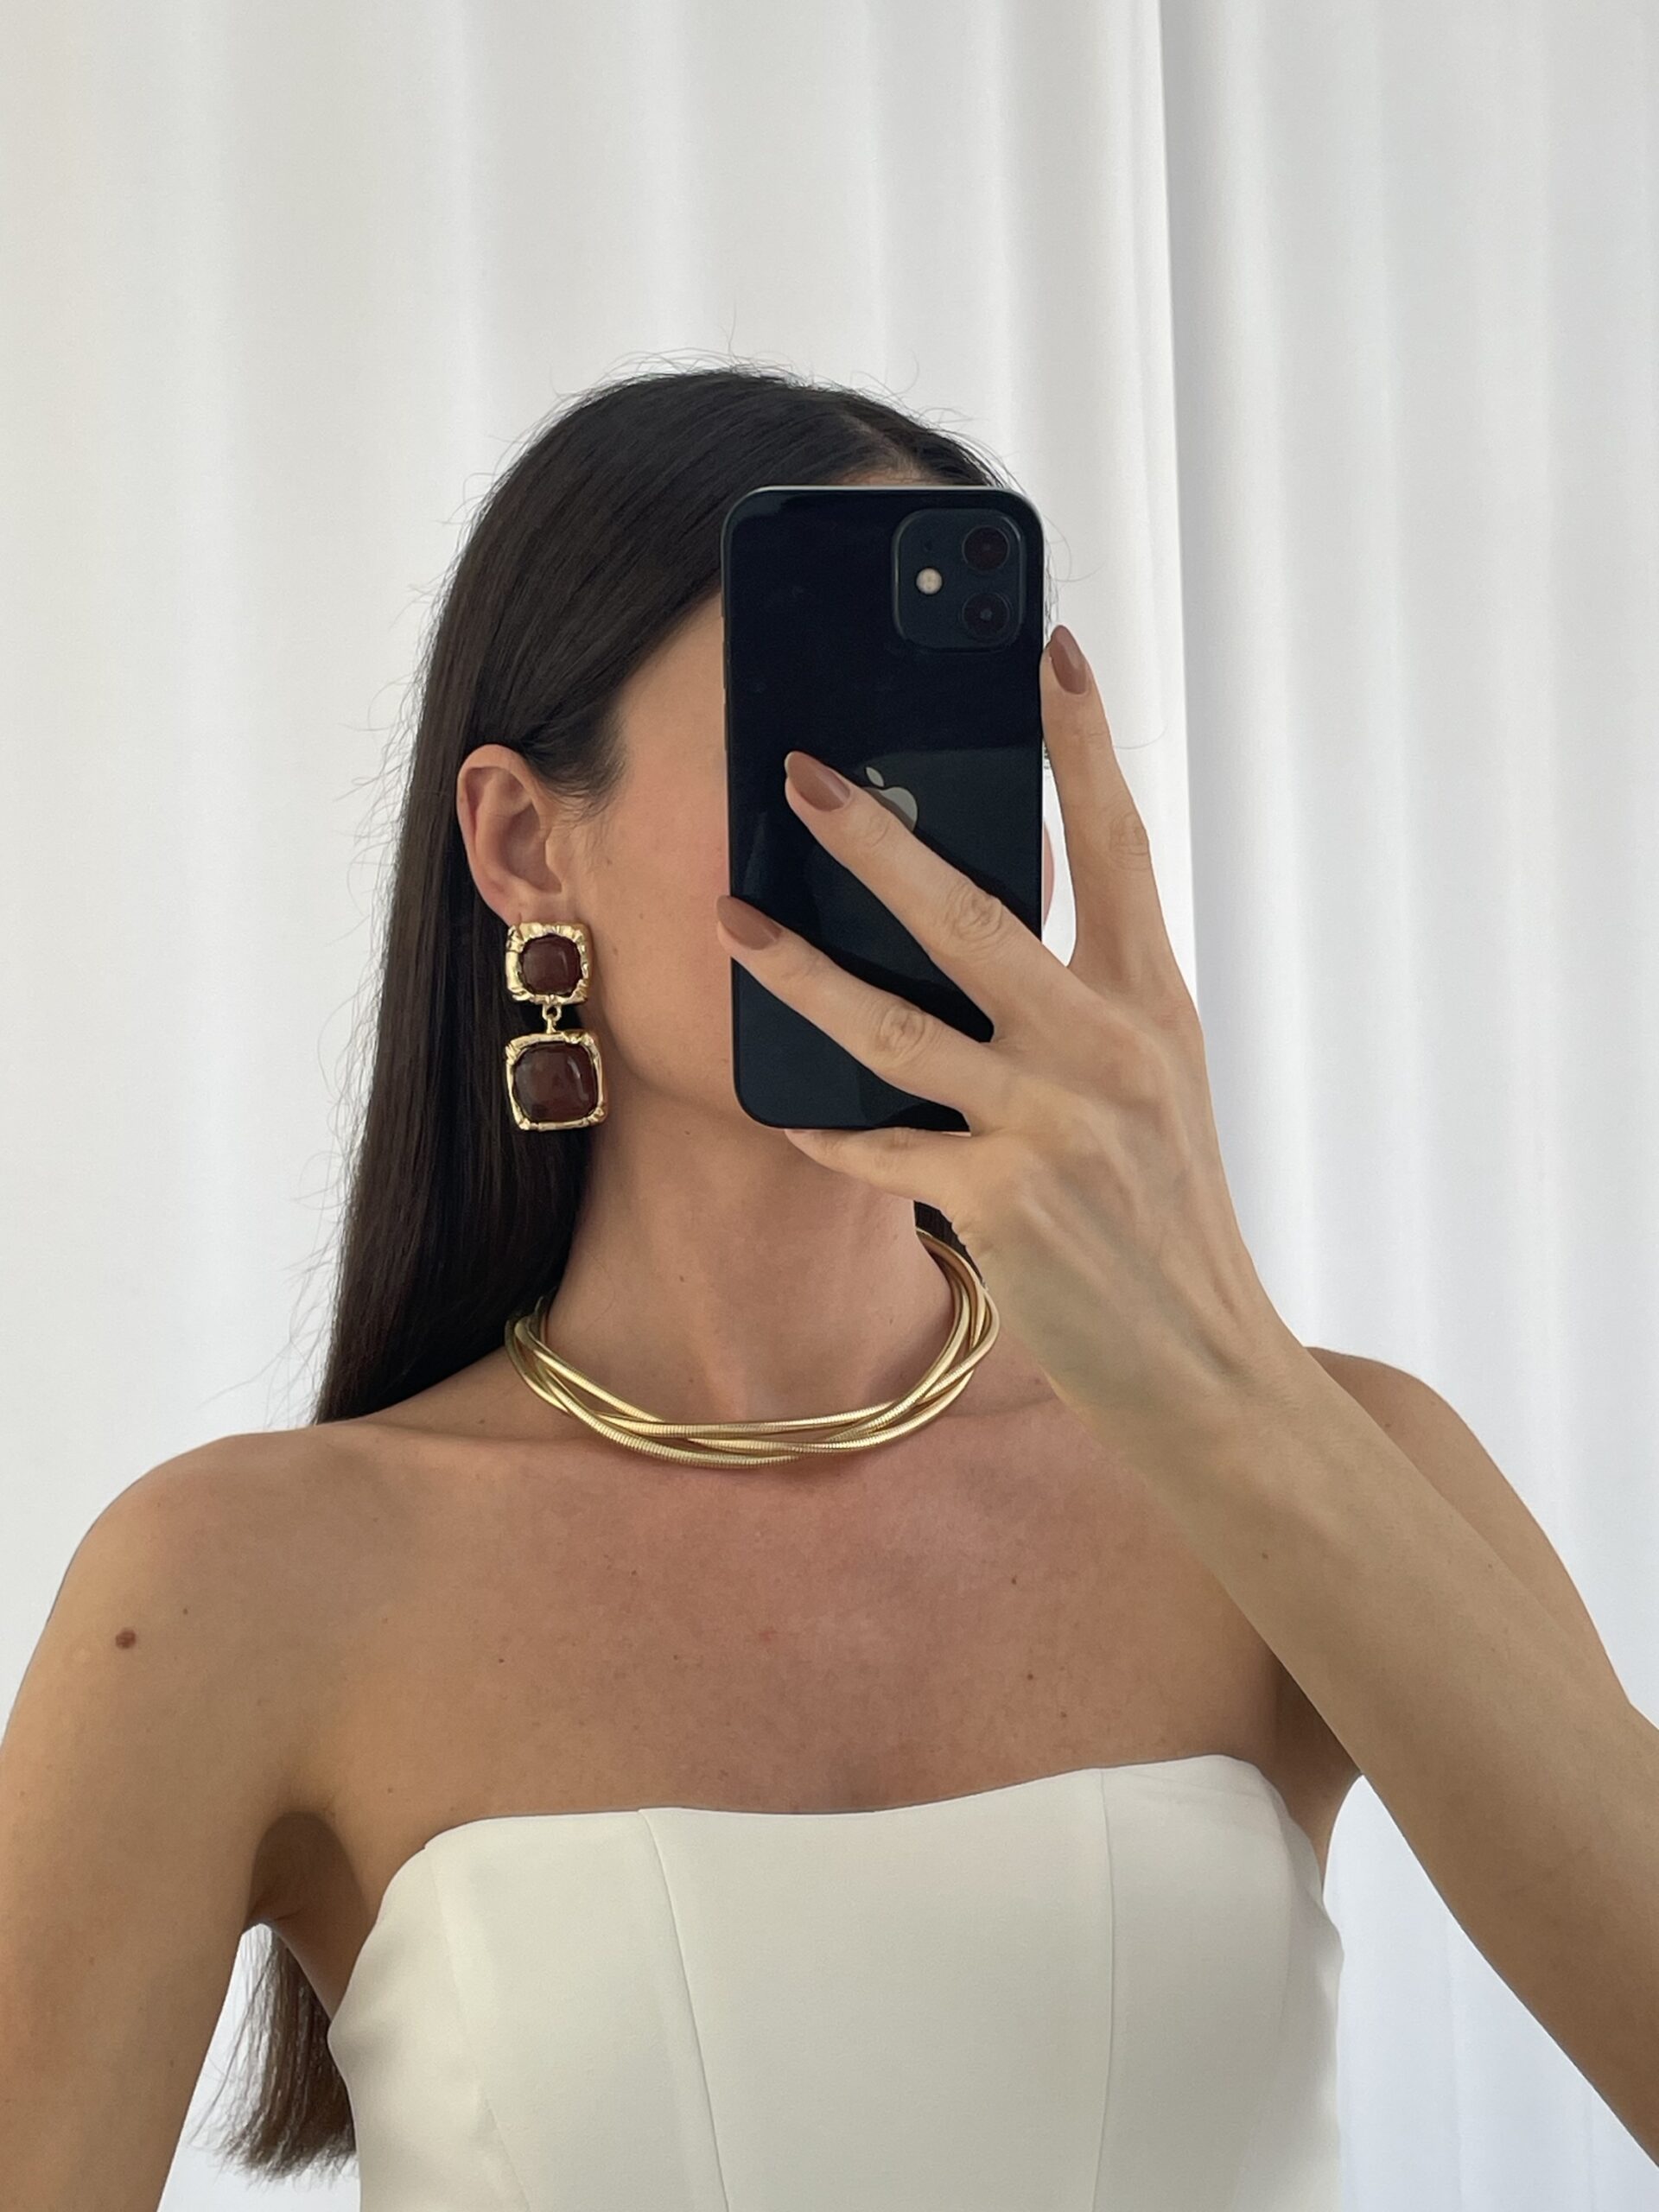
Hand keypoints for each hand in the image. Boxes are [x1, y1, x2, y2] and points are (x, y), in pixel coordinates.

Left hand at [713, 624, 1308, 1458]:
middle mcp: (1110, 1049)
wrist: (1208, 1367)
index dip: (1085, 744)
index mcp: (1155, 1003)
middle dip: (874, 838)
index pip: (1121, 846)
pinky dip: (827, 1126)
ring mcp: (1055, 1127)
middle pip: (973, 915)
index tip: (1049, 650)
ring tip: (729, 918)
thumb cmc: (1170, 1216)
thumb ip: (1088, 1000)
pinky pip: (882, 1150)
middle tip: (798, 773)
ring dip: (798, 971)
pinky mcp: (1002, 1205)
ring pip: (894, 1028)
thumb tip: (982, 917)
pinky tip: (779, 1101)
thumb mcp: (1158, 1086)